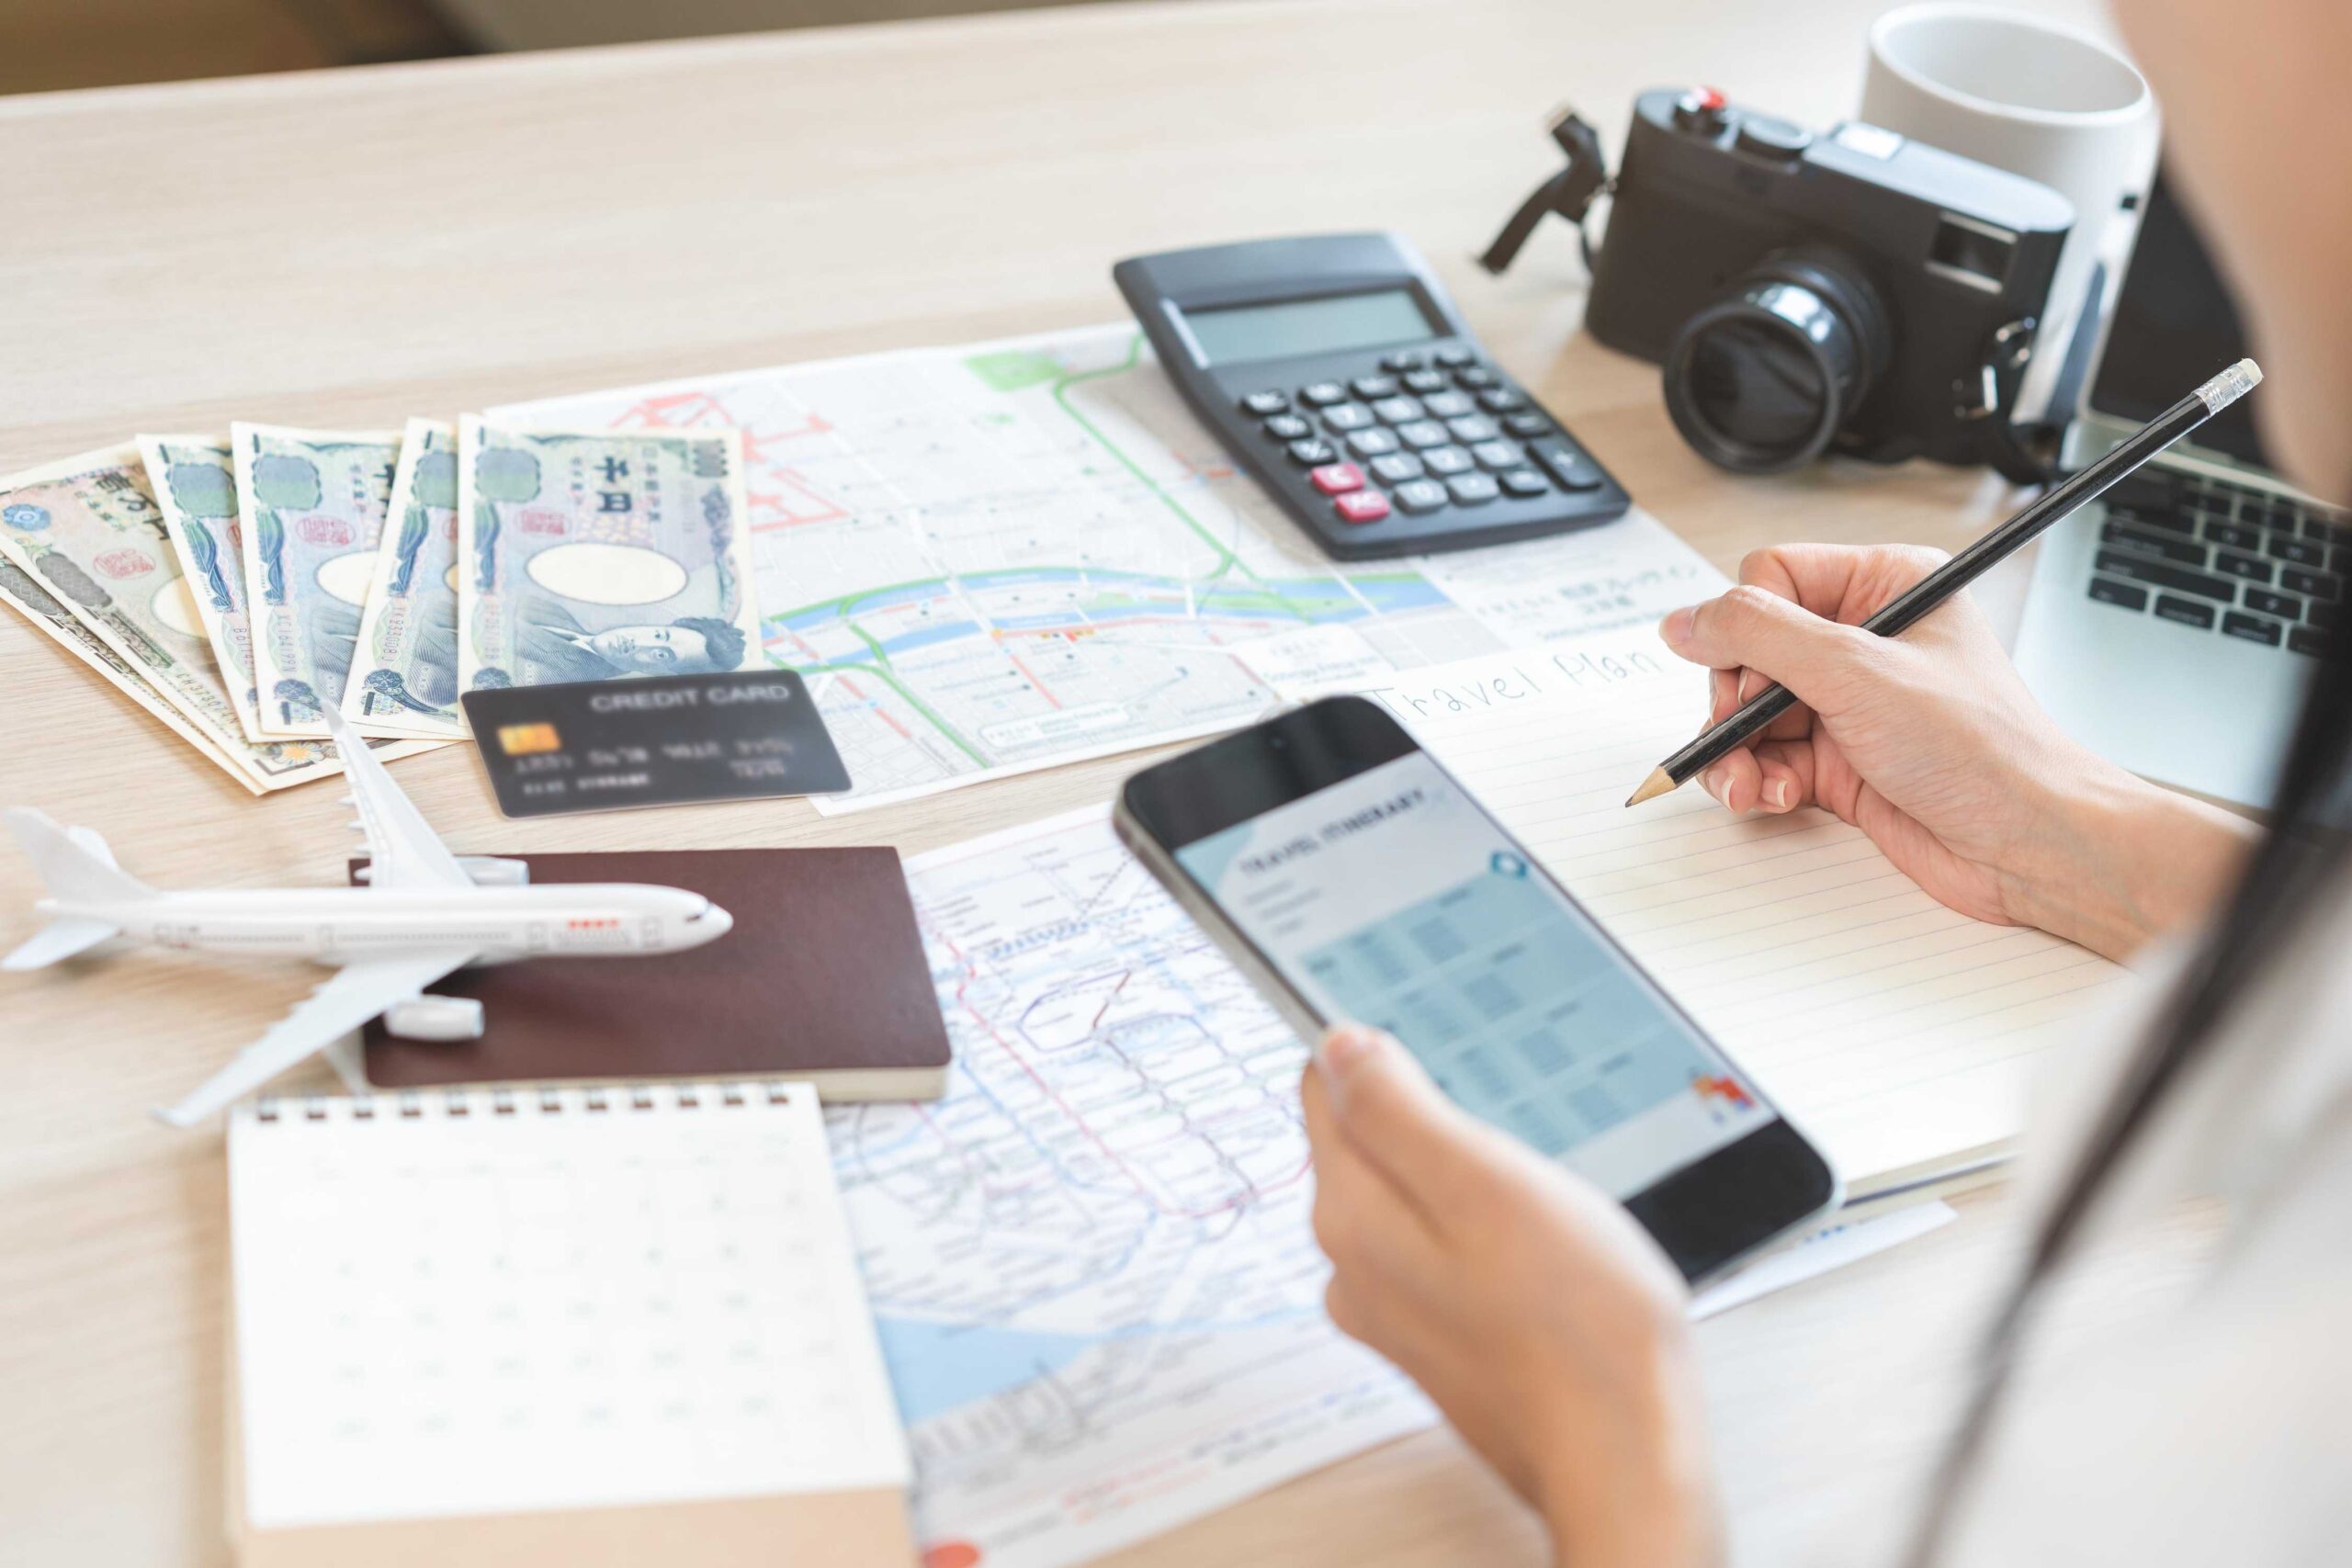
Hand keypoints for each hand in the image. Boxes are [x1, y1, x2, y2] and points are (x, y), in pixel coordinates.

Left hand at [1303, 1026, 1721, 1567]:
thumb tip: (1338, 1048)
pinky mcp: (1442, 1338)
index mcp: (1352, 1212)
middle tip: (1499, 1106)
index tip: (1432, 1039)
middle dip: (1419, 1111)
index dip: (1374, 1050)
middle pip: (1365, 1143)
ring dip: (1456, 1170)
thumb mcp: (1486, 1182)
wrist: (1624, 1455)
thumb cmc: (1575, 1322)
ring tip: (1528, 1168)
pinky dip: (1478, 1225)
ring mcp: (1395, 1308)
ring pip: (1409, 1197)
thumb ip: (1399, 1112)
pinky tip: (1534, 1234)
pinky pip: (1442, 1248)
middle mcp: (1354, 1264)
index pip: (1323, 1089)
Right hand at [1659, 544, 2251, 958]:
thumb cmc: (1983, 750)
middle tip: (1744, 733)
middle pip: (1748, 651)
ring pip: (1747, 713)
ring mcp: (1849, 704)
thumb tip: (1684, 620)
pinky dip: (1756, 782)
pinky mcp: (1838, 761)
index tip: (1754, 678)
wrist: (2028, 846)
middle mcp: (1864, 641)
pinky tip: (1773, 798)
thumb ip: (1759, 636)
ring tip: (1746, 785)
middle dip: (1734, 704)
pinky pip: (1764, 760)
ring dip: (1735, 753)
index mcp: (1885, 587)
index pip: (1772, 577)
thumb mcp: (1858, 672)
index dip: (1748, 629)